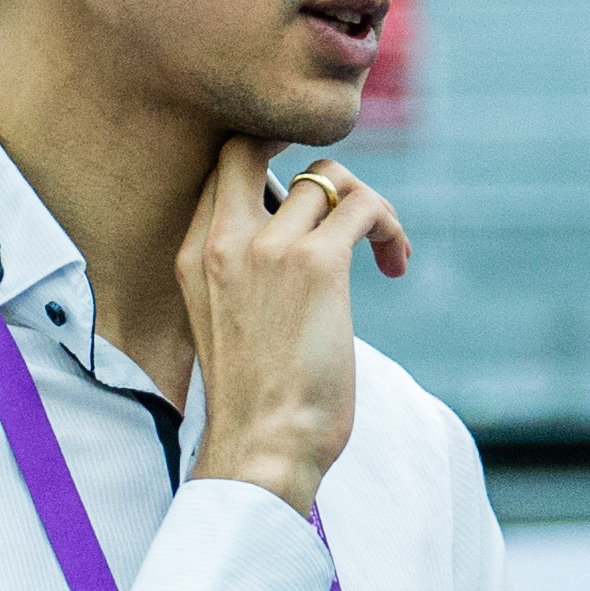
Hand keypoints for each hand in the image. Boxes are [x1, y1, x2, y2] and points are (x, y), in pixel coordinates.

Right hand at [178, 139, 408, 515]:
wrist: (262, 448)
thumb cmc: (256, 404)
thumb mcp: (227, 322)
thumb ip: (246, 276)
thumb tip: (301, 246)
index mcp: (193, 254)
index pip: (222, 170)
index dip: (269, 164)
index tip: (309, 195)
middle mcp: (221, 240)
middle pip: (253, 142)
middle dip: (302, 150)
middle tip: (343, 189)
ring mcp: (268, 247)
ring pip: (328, 178)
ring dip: (370, 204)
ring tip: (385, 249)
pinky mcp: (317, 264)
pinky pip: (365, 207)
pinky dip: (390, 226)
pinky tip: (396, 264)